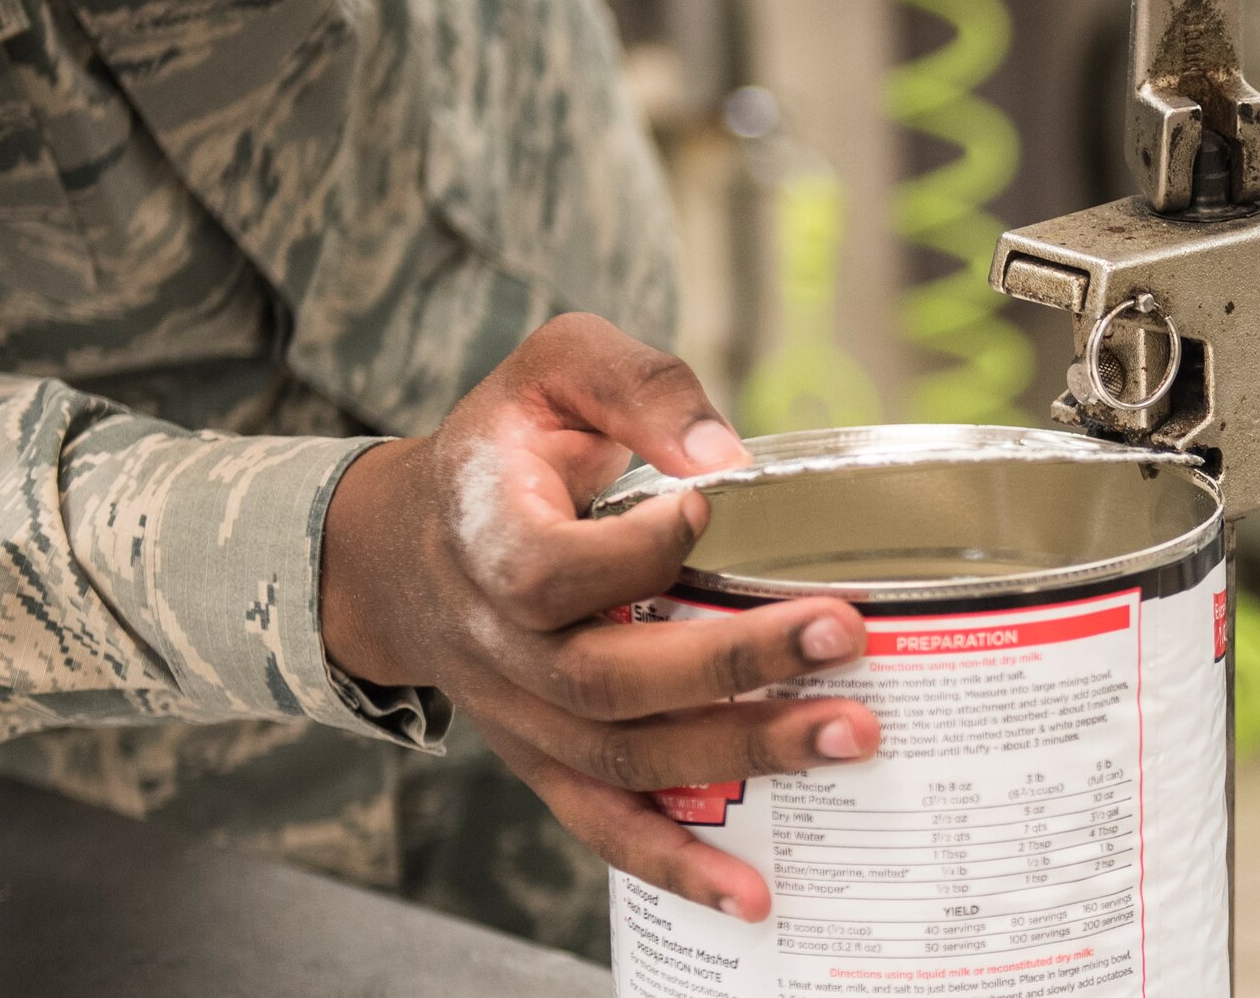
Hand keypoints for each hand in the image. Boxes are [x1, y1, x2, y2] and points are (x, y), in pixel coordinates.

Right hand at [321, 313, 879, 920]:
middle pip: (605, 675)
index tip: (713, 504)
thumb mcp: (553, 368)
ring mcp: (518, 710)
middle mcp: (495, 638)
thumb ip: (637, 386)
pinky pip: (602, 823)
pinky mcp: (543, 756)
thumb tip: (727, 457)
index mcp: (485, 533)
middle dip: (733, 661)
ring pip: (621, 753)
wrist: (409, 544)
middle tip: (842, 632)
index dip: (633, 550)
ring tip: (851, 733)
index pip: (551, 567)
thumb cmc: (504, 445)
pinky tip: (753, 892)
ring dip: (739, 752)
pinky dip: (674, 866)